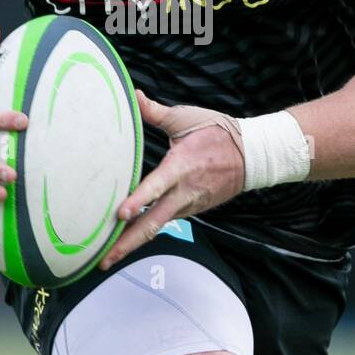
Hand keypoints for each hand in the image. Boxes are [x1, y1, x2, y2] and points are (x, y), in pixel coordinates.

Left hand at [98, 89, 244, 269]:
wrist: (251, 155)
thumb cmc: (217, 133)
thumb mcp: (186, 118)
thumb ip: (155, 112)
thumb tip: (134, 95)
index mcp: (181, 166)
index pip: (157, 186)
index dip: (139, 200)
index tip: (120, 214)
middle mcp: (184, 192)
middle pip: (152, 223)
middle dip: (126, 243)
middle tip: (102, 260)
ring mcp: (188, 205)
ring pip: (157, 227)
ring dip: (132, 243)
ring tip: (106, 257)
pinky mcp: (191, 210)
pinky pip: (165, 222)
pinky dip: (145, 232)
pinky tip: (126, 239)